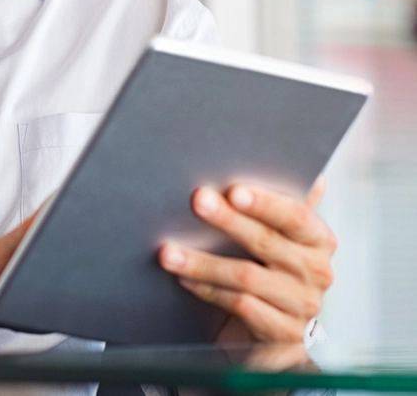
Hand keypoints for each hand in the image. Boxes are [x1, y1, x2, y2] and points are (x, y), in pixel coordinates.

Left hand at [157, 176, 336, 341]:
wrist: (275, 331)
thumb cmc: (271, 267)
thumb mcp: (279, 232)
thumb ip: (276, 199)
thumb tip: (264, 153)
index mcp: (318, 239)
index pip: (296, 216)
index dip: (266, 203)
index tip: (234, 190)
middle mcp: (316, 271)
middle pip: (267, 242)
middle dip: (228, 220)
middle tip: (197, 201)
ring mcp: (301, 306)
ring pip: (247, 277)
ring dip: (203, 262)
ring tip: (169, 251)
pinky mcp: (281, 334)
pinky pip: (239, 307)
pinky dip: (208, 289)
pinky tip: (184, 279)